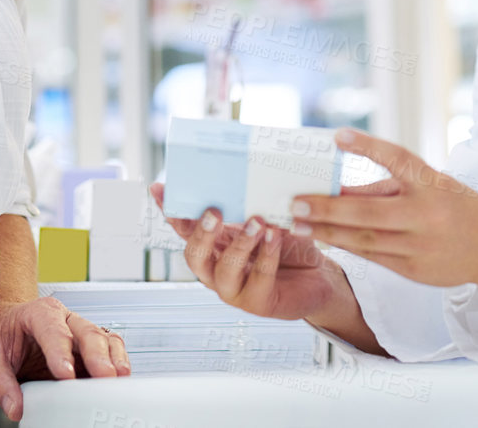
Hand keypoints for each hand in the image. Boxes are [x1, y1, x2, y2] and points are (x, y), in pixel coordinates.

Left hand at [0, 296, 129, 421]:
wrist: (9, 324)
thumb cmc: (3, 335)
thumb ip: (1, 384)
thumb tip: (15, 407)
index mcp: (39, 313)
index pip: (53, 330)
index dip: (61, 351)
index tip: (66, 374)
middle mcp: (65, 317)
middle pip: (87, 331)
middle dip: (97, 355)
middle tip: (103, 376)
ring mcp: (80, 329)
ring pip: (104, 337)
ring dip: (114, 358)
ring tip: (119, 377)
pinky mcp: (90, 344)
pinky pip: (111, 347)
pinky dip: (118, 361)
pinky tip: (120, 377)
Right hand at [149, 181, 348, 321]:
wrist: (318, 275)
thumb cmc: (287, 244)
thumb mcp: (267, 218)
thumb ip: (249, 204)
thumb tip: (241, 174)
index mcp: (213, 246)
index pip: (185, 229)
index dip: (171, 211)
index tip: (160, 188)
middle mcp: (217, 270)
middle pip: (194, 257)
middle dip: (201, 234)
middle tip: (214, 212)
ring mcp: (235, 290)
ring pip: (224, 272)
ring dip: (239, 245)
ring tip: (256, 222)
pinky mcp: (259, 303)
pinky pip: (258, 281)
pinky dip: (267, 256)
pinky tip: (275, 237)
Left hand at [289, 129, 477, 292]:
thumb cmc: (454, 206)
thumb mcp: (429, 185)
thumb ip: (385, 185)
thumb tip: (337, 186)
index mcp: (432, 183)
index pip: (398, 158)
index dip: (368, 147)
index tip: (338, 136)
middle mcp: (426, 214)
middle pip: (369, 212)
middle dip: (328, 208)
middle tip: (296, 202)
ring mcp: (420, 246)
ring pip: (365, 240)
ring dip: (328, 232)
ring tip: (298, 224)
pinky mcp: (415, 270)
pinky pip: (373, 258)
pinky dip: (347, 247)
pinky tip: (324, 239)